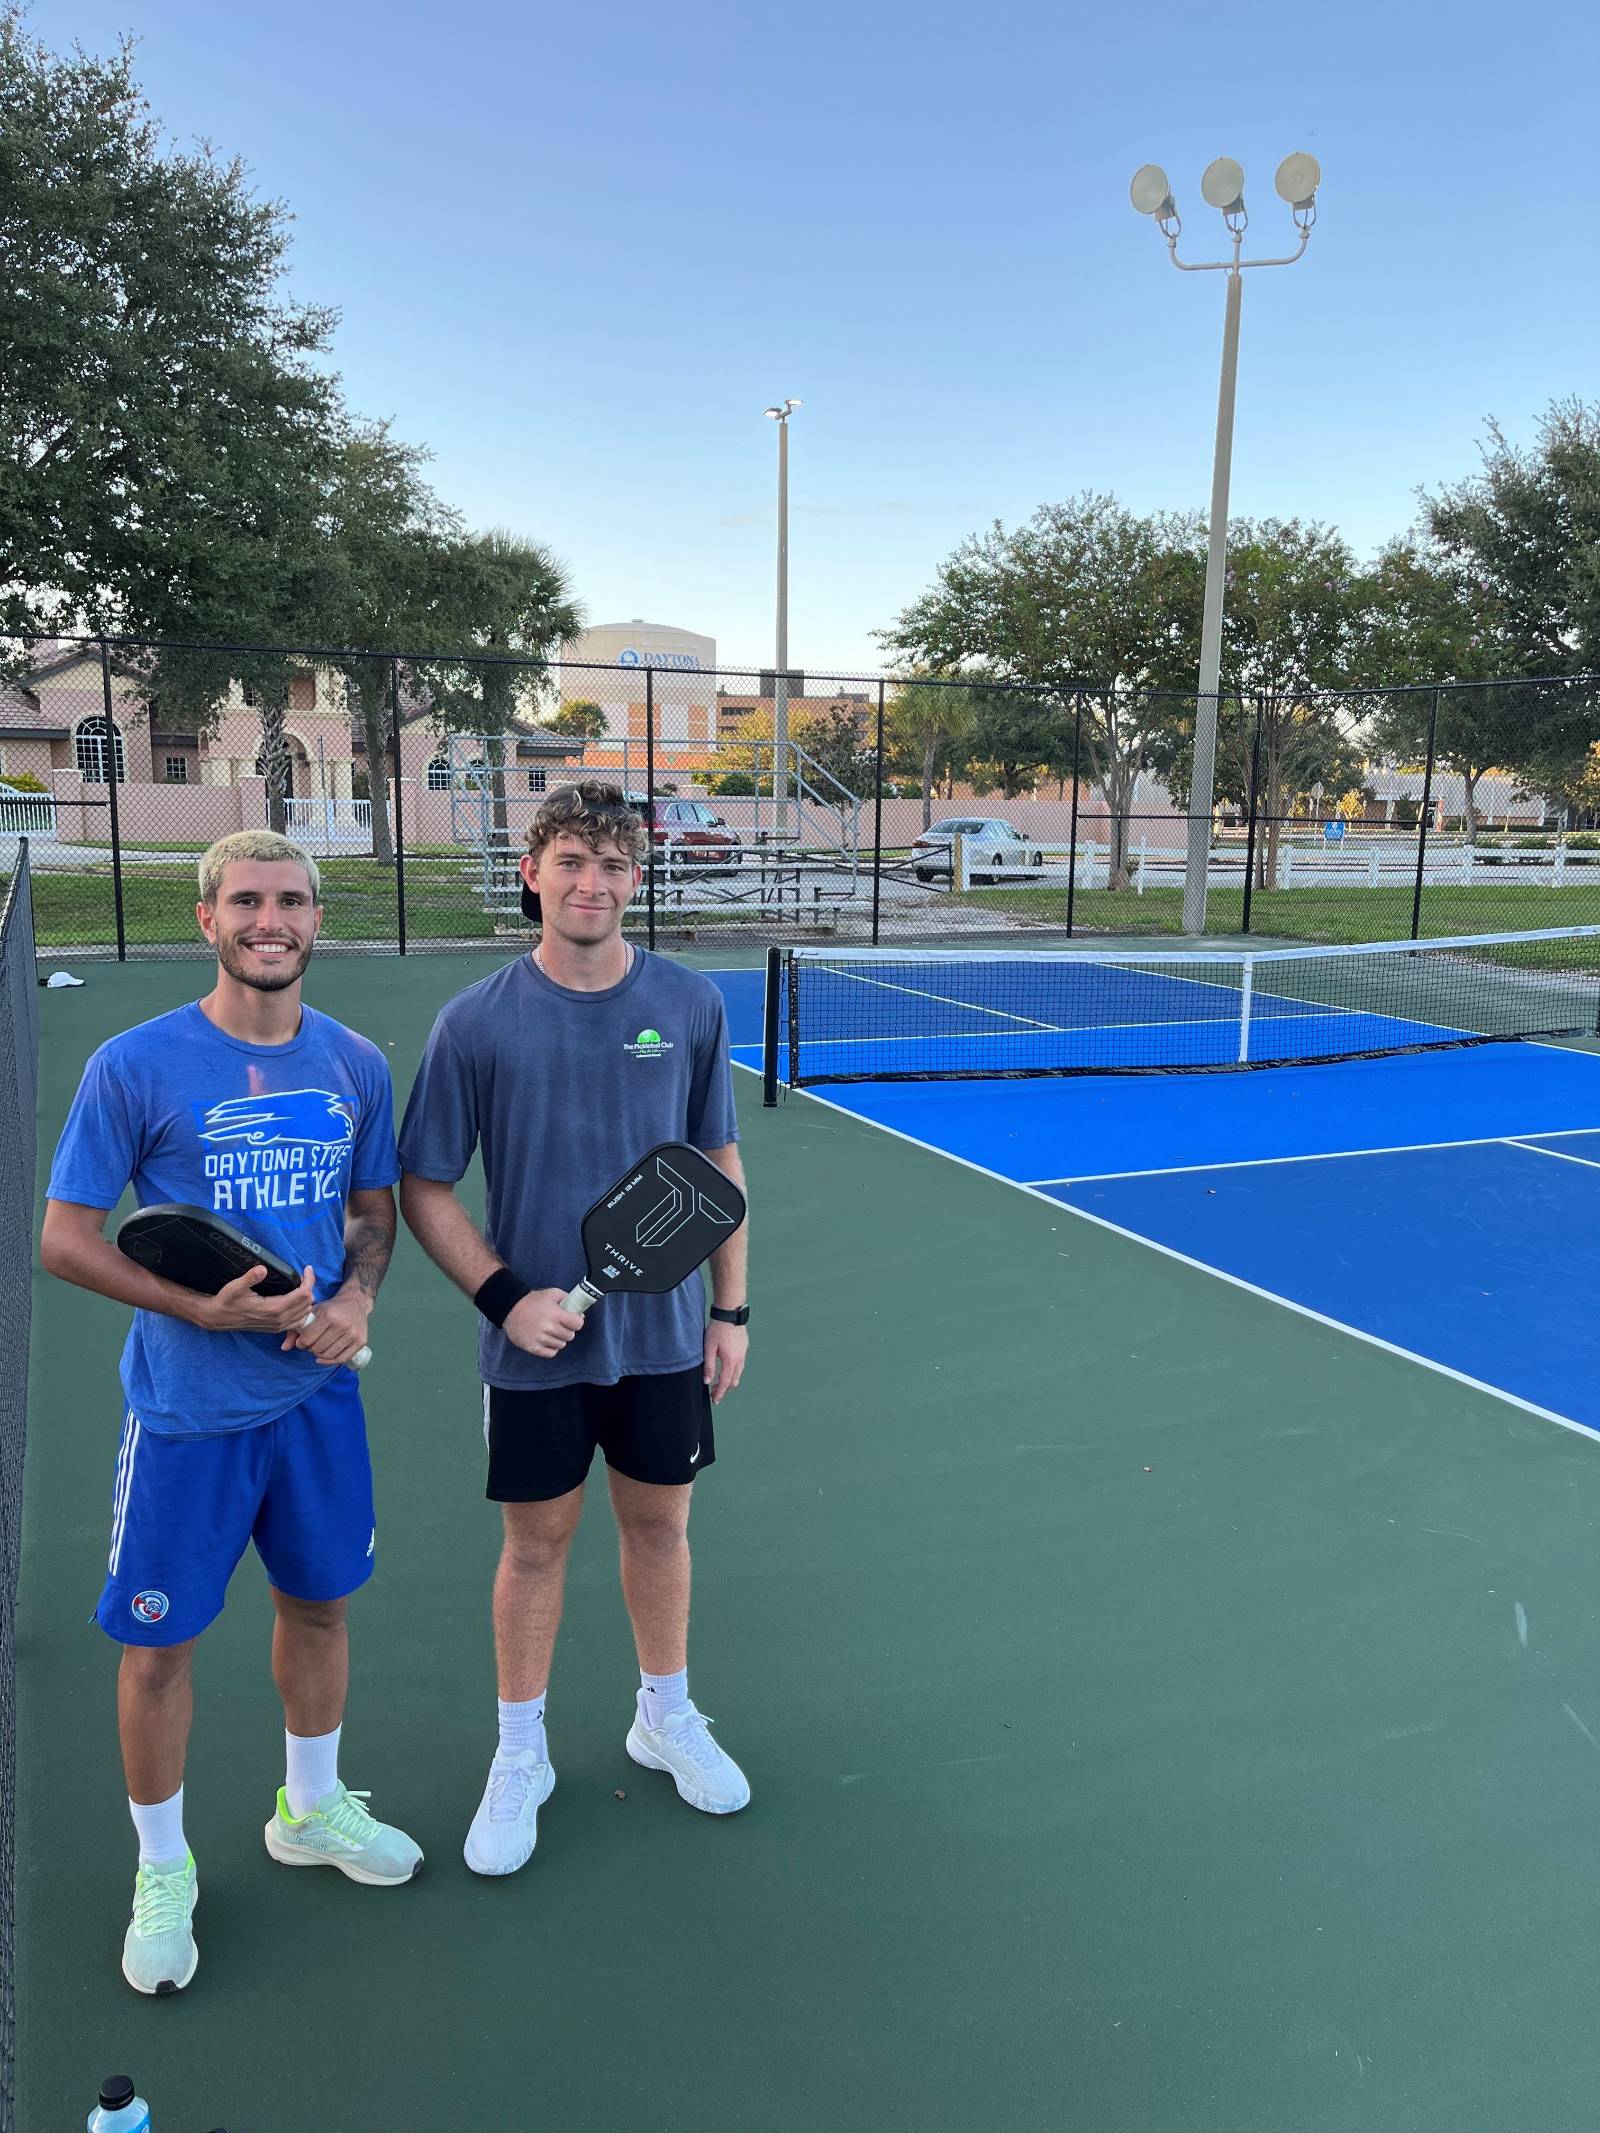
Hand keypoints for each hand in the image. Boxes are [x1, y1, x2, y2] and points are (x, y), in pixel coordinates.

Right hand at [194, 1263, 316, 1336]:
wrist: (218, 1318)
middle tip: (302, 1275)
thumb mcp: (234, 1287)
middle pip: (307, 1303)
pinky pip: (298, 1321)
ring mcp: (278, 1326)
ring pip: (305, 1313)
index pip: (303, 1294)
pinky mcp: (276, 1328)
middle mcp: (279, 1319)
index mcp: (273, 1309)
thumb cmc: (226, 1301)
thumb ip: (249, 1278)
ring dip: (306, 1298)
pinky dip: (302, 1310)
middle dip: (308, 1287)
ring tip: (300, 1285)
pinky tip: (296, 1300)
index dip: (309, 1280)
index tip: (307, 1268)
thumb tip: (262, 1269)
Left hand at [283, 1285, 371, 1366]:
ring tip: (319, 1347)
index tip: (302, 1341)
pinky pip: (341, 1359)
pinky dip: (329, 1361)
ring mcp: (353, 1334)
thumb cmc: (331, 1308)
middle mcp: (342, 1325)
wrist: (355, 1302)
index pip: (307, 1340)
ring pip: (328, 1355)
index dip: (301, 1343)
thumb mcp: (313, 1313)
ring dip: (319, 1355)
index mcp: (328, 1316)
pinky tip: (324, 1357)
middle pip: (317, 1349)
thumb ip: (296, 1330)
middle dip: (310, 1348)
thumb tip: (284, 1348)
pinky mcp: (360, 1342)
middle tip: (312, 1343)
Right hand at [504, 1288, 585, 1359]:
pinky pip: (551, 1353)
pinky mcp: (532, 1347)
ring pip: (561, 1345)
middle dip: (567, 1330)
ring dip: (558, 1339)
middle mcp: (549, 1328)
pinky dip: (551, 1348)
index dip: (576, 1322)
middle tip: (559, 1325)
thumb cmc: (532, 1300)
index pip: (578, 1324)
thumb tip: (580, 1314)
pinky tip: (546, 1340)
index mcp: (555, 1314)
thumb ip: (568, 1300)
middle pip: (570, 1336)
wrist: (510, 1308)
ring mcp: (540, 1339)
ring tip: (550, 1331)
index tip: (572, 1320)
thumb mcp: (552, 1293)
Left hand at [703, 1321, 747, 1405]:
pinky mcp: (744, 1348)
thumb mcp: (709, 1348)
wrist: (730, 1313)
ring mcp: (743, 1354)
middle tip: (715, 1395)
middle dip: (725, 1390)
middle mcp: (739, 1359)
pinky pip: (740, 1365)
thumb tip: (707, 1382)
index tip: (714, 1400)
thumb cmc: (717, 1329)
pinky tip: (726, 1369)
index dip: (720, 1393)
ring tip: (719, 1383)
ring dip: (730, 1381)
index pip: (725, 1383)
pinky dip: (734, 1372)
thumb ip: (709, 1366)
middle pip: (734, 1381)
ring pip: (738, 1373)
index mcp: (730, 1361)